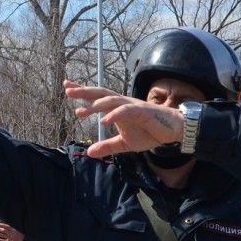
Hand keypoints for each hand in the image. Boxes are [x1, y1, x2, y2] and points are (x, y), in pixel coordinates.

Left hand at [0, 222, 24, 240]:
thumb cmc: (20, 237)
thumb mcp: (16, 231)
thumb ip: (11, 229)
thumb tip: (3, 227)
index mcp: (13, 230)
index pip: (5, 226)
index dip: (0, 224)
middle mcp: (11, 233)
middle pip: (3, 230)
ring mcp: (10, 238)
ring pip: (2, 235)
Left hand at [63, 80, 185, 158]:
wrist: (173, 131)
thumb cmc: (150, 132)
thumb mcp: (124, 143)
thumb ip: (107, 146)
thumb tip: (89, 152)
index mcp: (117, 108)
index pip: (97, 97)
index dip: (83, 92)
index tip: (67, 88)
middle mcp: (123, 103)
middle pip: (101, 94)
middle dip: (84, 91)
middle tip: (67, 90)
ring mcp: (133, 106)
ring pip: (112, 101)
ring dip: (96, 105)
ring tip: (81, 111)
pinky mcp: (143, 111)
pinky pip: (127, 111)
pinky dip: (114, 115)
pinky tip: (104, 120)